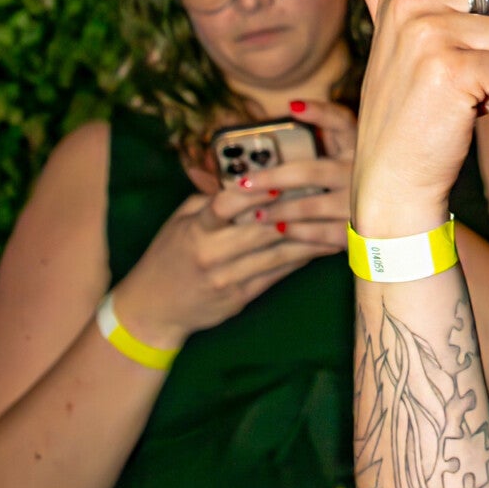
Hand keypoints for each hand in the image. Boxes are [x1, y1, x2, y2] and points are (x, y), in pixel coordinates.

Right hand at [111, 169, 344, 347]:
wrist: (153, 309)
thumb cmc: (169, 257)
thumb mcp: (180, 223)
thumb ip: (209, 201)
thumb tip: (246, 178)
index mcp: (195, 230)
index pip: (223, 205)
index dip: (252, 193)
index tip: (279, 180)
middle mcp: (211, 254)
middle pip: (260, 229)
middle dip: (294, 212)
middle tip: (325, 195)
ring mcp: (228, 278)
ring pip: (276, 253)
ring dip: (309, 237)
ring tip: (335, 222)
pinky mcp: (241, 297)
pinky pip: (277, 274)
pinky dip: (301, 259)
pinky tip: (322, 247)